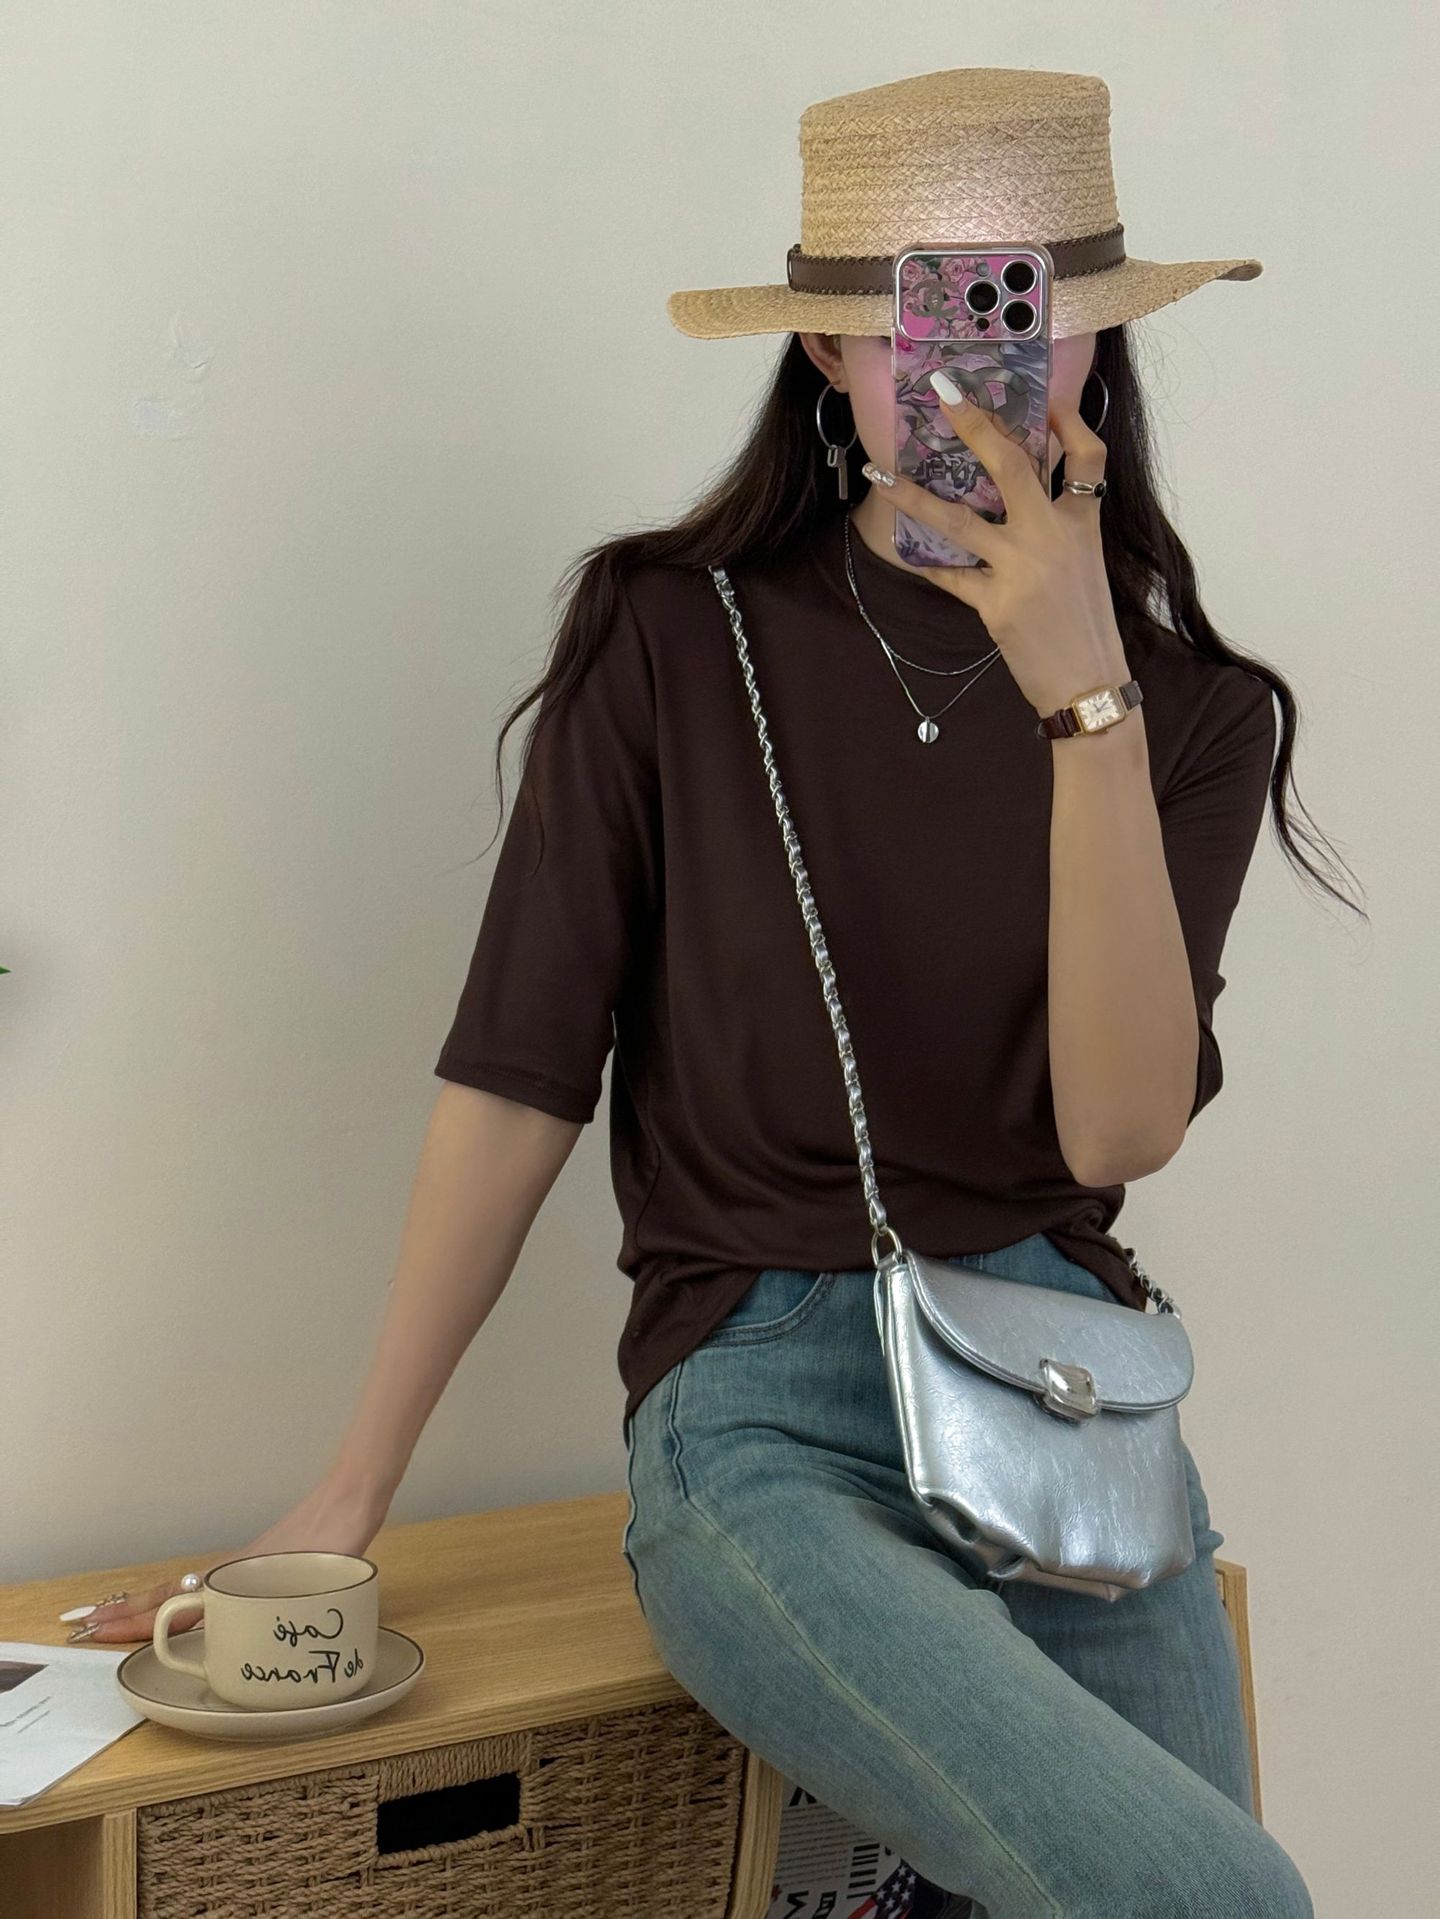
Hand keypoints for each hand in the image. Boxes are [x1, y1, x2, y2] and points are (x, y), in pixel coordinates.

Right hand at [62, 1479, 389, 1645]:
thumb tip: (269, 1622)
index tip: (99, 1629)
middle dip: (127, 1613)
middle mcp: (231, 1574)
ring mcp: (241, 1568)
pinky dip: (183, 1596)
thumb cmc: (337, 1538)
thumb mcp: (309, 1578)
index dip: (136, 1621)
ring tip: (118, 1617)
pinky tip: (183, 1606)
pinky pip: (207, 1583)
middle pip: (167, 1595)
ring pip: (184, 1588)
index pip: (174, 1605)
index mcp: (237, 1579)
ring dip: (150, 1604)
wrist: (352, 1497)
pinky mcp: (257, 1563)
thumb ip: (287, 1599)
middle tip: (87, 1626)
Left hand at [862, 380, 1130, 718]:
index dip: (1070, 420)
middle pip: (1012, 466)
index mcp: (1082, 523)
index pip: (1087, 456)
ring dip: (913, 496)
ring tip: (880, 474)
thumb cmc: (1087, 624)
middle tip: (945, 391)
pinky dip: (928, 563)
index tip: (1047, 398)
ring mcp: (1021, 569)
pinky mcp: (995, 604)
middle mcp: (1052, 536)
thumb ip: (1059, 524)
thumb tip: (1023, 494)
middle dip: (976, 424)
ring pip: (958, 520)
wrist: (1089, 682)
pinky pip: (950, 576)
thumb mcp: (1086, 562)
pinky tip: (905, 546)